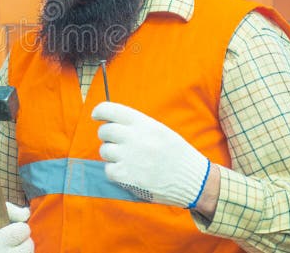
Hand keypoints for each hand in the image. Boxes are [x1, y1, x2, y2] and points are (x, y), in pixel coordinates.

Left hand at [91, 101, 210, 208]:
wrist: (193, 180)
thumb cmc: (177, 154)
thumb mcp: (160, 130)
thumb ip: (137, 125)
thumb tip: (111, 121)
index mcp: (143, 123)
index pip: (110, 110)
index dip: (99, 112)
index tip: (96, 116)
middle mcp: (134, 137)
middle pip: (104, 131)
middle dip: (107, 136)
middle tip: (117, 143)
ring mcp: (129, 157)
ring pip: (104, 151)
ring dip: (111, 155)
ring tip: (127, 159)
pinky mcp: (126, 176)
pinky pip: (108, 170)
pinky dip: (115, 172)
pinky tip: (129, 172)